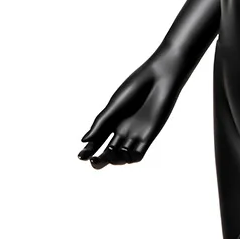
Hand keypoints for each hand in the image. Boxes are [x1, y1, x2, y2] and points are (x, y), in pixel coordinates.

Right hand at [78, 51, 184, 167]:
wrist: (159, 77)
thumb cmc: (135, 87)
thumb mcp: (115, 106)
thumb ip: (101, 123)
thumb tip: (84, 141)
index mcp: (112, 121)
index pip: (97, 141)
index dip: (88, 151)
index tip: (80, 156)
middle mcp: (122, 130)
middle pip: (109, 152)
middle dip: (100, 160)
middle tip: (93, 159)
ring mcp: (136, 134)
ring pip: (122, 156)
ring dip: (114, 160)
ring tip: (110, 152)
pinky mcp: (149, 136)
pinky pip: (138, 154)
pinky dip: (130, 158)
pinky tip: (124, 151)